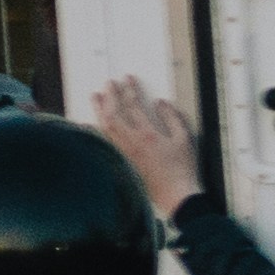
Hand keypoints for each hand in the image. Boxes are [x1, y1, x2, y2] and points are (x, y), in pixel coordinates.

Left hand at [91, 76, 202, 215]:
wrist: (175, 195)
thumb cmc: (182, 169)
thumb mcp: (184, 139)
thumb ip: (172, 118)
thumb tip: (161, 103)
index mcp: (148, 134)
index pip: (134, 106)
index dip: (129, 90)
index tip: (127, 78)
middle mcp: (131, 142)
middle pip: (114, 114)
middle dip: (110, 96)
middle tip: (108, 84)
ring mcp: (124, 152)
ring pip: (105, 127)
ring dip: (99, 109)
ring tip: (95, 97)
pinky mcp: (122, 161)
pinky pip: (105, 141)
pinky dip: (96, 130)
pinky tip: (89, 124)